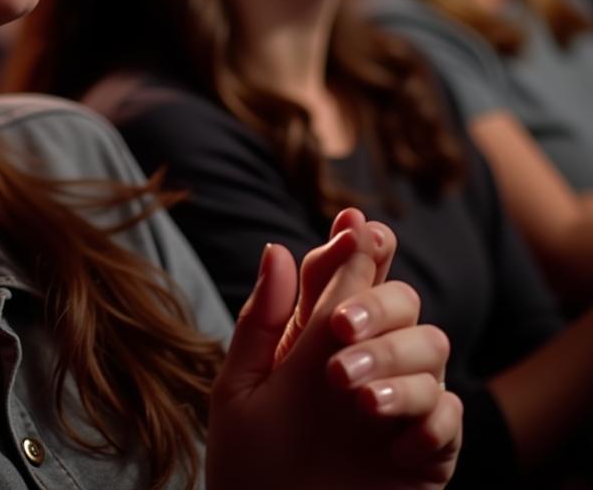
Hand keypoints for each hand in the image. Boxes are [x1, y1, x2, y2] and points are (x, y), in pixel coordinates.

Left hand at [206, 212, 461, 489]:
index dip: (357, 244)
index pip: (348, 273)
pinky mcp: (424, 451)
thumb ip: (261, 321)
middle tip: (338, 328)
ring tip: (350, 391)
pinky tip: (393, 443)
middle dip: (376, 302)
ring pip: (432, 347)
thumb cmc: (247, 463)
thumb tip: (278, 247)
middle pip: (401, 299)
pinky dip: (429, 420)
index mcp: (318, 335)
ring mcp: (399, 401)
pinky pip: (449, 417)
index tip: (355, 225)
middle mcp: (367, 356)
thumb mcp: (239, 389)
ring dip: (396, 359)